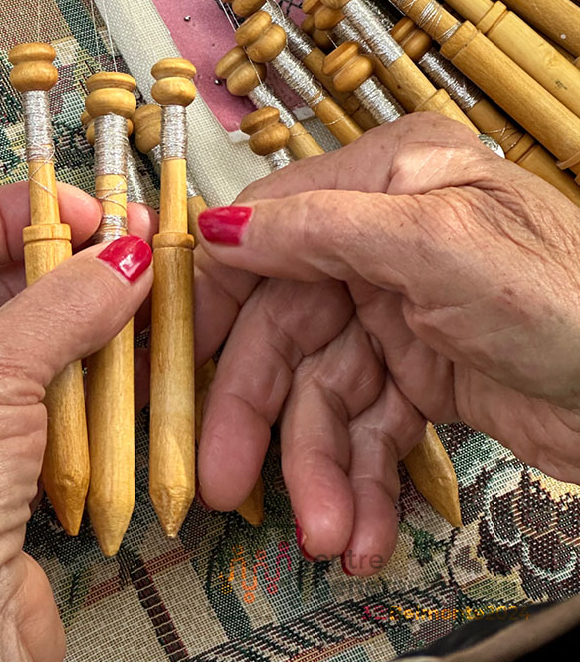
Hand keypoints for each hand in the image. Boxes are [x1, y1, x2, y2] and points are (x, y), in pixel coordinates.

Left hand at [0, 182, 153, 661]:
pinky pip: (40, 412)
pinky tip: (124, 369)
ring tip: (132, 303)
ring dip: (77, 330)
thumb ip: (65, 300)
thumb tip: (119, 258)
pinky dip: (83, 388)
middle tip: (116, 253)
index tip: (73, 207)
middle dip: (53, 272)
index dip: (3, 215)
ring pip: (17, 356)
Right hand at [193, 116, 579, 570]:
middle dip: (259, 411)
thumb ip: (319, 230)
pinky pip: (367, 429)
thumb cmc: (564, 293)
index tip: (173, 357)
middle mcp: (383, 238)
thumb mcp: (435, 244)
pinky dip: (359, 481)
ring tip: (329, 534)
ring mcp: (400, 308)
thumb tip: (217, 226)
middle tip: (224, 481)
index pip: (268, 228)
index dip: (215, 295)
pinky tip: (362, 529)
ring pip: (322, 390)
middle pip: (286, 325)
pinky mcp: (423, 374)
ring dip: (318, 467)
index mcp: (386, 180)